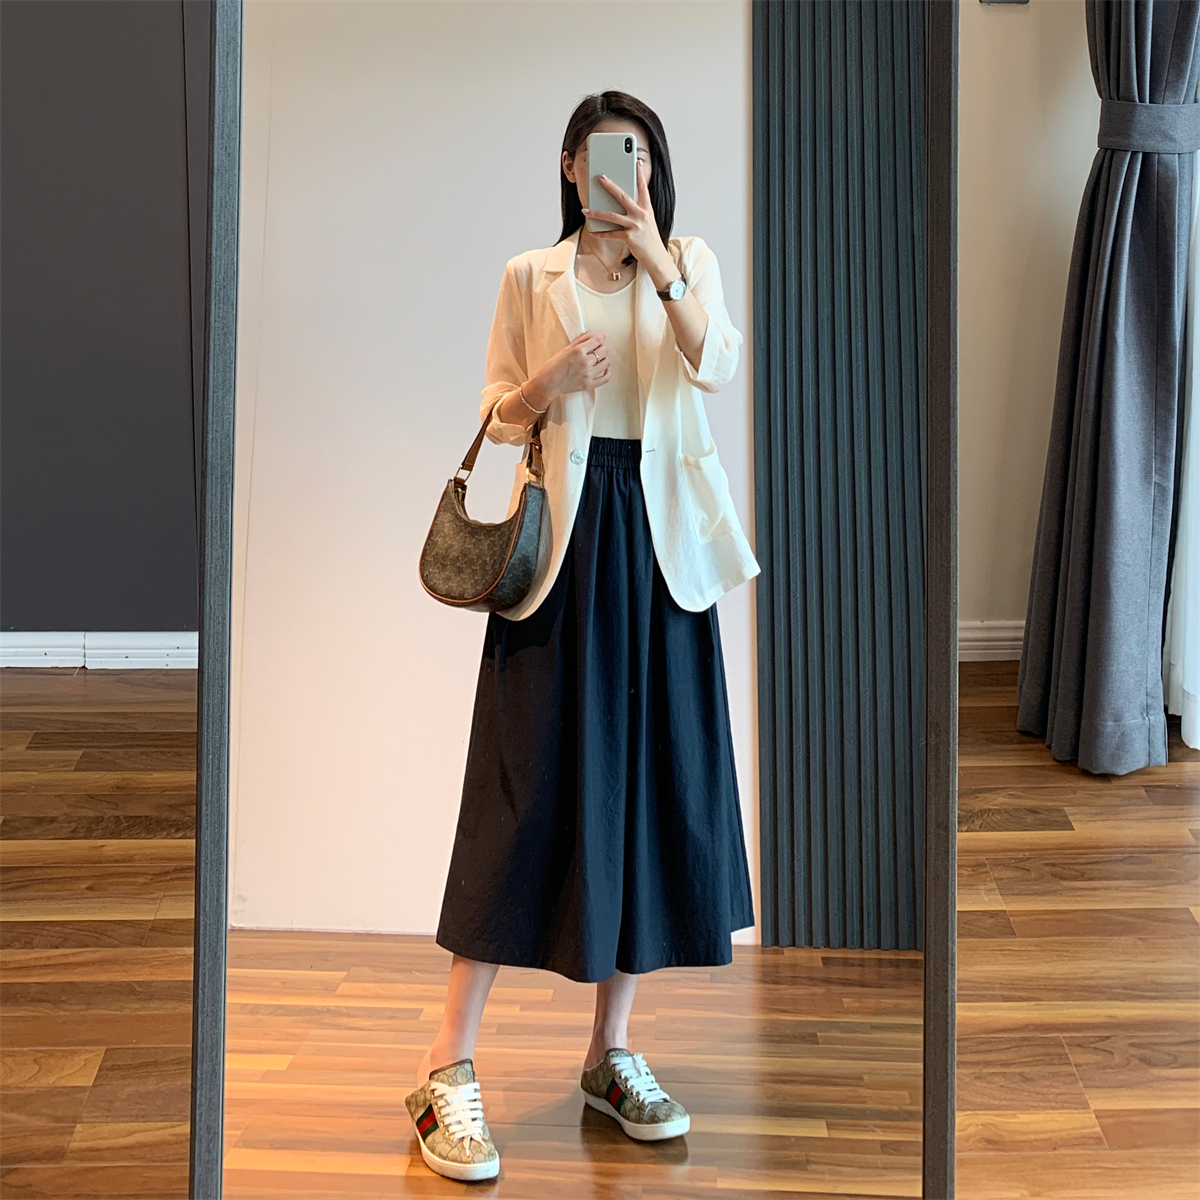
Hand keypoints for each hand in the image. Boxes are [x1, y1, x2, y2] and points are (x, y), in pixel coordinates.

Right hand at [529, 331, 609, 401]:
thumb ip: (579, 341)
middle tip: (599, 347)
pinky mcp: (589, 385)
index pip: (596, 341)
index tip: (603, 335)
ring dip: (605, 358)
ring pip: (606, 363)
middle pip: (603, 351)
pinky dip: (608, 372)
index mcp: (578, 351)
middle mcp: (585, 362)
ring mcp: (588, 374)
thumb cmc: (553, 365)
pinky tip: (605, 369)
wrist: (548, 383)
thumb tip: (590, 334)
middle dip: (602, 347)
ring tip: (600, 358)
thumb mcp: (565, 349)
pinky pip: (605, 378)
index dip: (601, 337)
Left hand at [582, 160, 677, 287]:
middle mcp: (641, 215)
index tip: (636, 161)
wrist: (656, 257)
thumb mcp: (648, 221)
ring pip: (612, 216)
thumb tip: (622, 203)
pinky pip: (611, 234)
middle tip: (600, 177)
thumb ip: (638, 211)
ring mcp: (635, 226)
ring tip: (586, 210)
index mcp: (647, 209)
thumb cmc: (650, 239)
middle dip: (610, 186)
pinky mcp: (629, 237)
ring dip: (596, 213)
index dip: (639, 174)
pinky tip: (593, 231)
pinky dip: (601, 233)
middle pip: (623, 196)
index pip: (643, 188)